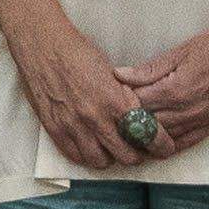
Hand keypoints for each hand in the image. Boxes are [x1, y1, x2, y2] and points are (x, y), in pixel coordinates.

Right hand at [8, 15, 151, 169]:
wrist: (44, 46)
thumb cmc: (78, 53)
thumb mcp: (113, 73)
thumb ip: (126, 98)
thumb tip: (140, 117)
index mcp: (115, 100)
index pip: (146, 134)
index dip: (160, 145)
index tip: (164, 147)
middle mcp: (96, 118)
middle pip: (127, 156)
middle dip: (138, 155)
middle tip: (139, 150)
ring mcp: (74, 126)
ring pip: (101, 162)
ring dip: (111, 158)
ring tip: (113, 148)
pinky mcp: (55, 130)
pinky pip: (76, 157)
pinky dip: (87, 156)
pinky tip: (91, 147)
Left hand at [117, 10, 208, 156]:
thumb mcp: (181, 50)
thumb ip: (149, 68)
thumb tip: (119, 75)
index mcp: (176, 90)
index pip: (137, 106)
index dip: (120, 103)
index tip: (108, 99)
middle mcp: (188, 112)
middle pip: (146, 128)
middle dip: (128, 124)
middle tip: (112, 118)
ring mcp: (201, 122)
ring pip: (163, 141)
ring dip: (144, 138)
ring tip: (128, 132)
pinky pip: (184, 144)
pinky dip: (166, 146)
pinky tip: (154, 142)